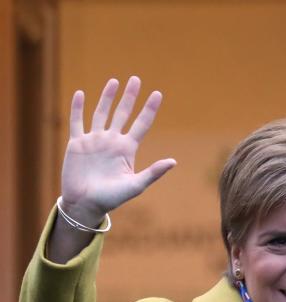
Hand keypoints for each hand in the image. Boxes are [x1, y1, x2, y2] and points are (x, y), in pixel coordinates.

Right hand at [60, 76, 175, 225]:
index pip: (141, 124)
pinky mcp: (76, 143)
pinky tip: (81, 93)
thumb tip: (174, 161)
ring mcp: (94, 140)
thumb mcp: (135, 185)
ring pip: (101, 113)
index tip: (158, 94)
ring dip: (107, 97)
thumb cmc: (112, 198)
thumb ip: (153, 172)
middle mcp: (112, 141)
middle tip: (136, 79)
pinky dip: (78, 108)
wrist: (86, 204)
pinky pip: (77, 122)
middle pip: (122, 113)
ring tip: (114, 81)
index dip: (149, 109)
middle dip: (129, 97)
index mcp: (127, 149)